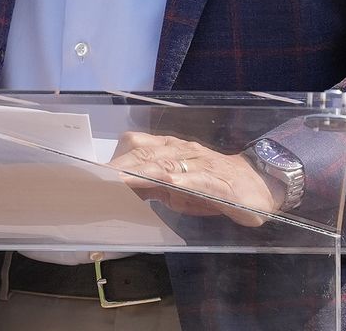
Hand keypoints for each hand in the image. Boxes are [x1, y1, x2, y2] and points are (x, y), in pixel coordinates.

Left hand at [106, 131, 279, 226]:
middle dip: (119, 166)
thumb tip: (118, 196)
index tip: (89, 172)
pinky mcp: (219, 181)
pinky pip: (199, 178)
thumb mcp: (176, 189)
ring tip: (119, 182)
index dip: (112, 158)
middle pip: (145, 153)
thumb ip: (150, 188)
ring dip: (141, 172)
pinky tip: (170, 184)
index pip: (136, 149)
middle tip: (95, 180)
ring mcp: (200, 164)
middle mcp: (181, 152)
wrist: (257, 185)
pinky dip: (184, 180)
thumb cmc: (212, 188)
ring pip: (167, 163)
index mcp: (168, 151)